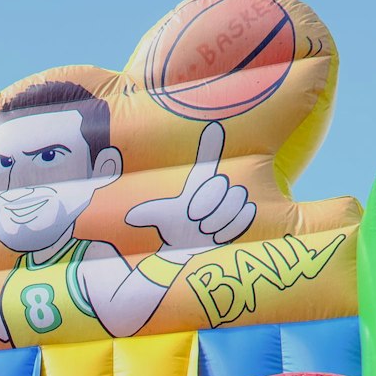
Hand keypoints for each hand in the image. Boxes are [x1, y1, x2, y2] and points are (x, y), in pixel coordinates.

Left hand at [124, 122, 255, 255]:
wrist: (188, 245)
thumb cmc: (173, 227)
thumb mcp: (161, 217)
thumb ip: (147, 214)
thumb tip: (129, 217)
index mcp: (199, 180)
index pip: (208, 157)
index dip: (211, 145)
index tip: (213, 130)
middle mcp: (218, 186)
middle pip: (222, 187)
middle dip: (207, 208)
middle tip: (196, 221)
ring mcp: (233, 200)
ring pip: (234, 203)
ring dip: (216, 222)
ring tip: (205, 229)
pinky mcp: (245, 214)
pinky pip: (244, 216)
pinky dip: (228, 229)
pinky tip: (217, 235)